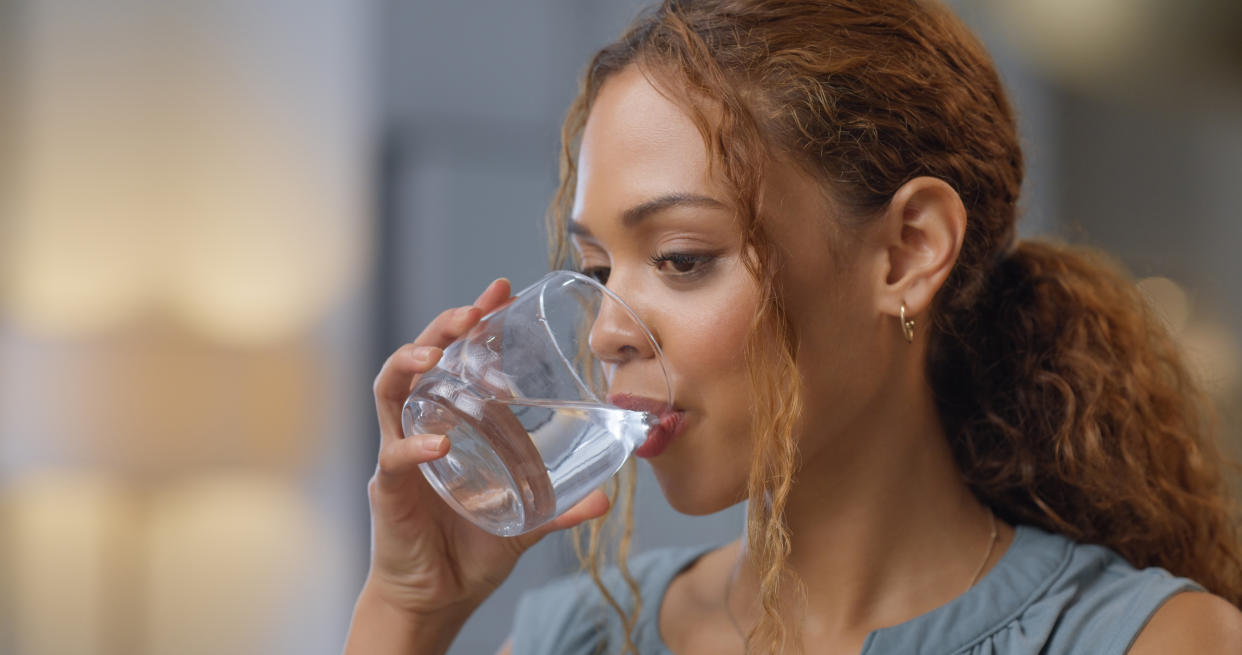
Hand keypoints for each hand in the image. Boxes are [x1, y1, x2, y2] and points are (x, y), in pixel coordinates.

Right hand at [364, 277, 610, 619]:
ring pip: (392, 392)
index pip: (456, 358)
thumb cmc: (471, 548)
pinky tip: (439, 446)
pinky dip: (415, 448)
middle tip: (473, 311)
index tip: (501, 291)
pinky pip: (396, 457)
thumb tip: (607, 497)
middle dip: (443, 327)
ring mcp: (400, 454)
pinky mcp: (389, 488)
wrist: (437, 597)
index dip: (474, 321)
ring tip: (438, 353)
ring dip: (411, 363)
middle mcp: (421, 428)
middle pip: (420, 360)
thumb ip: (560, 507)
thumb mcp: (526, 519)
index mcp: (453, 423)